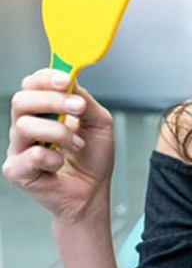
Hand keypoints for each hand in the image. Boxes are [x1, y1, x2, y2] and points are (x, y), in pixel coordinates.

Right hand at [2, 69, 114, 223]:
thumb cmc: (93, 156)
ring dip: (58, 132)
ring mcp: (19, 147)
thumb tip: (72, 81)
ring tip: (77, 143)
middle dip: (52, 100)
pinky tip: (61, 163)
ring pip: (24, 126)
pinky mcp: (16, 170)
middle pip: (22, 100)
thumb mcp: (99, 121)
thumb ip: (84, 100)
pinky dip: (52, 158)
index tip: (67, 80)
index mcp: (44, 110)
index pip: (33, 84)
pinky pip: (29, 155)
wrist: (93, 190)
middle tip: (78, 107)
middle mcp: (27, 125)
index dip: (47, 77)